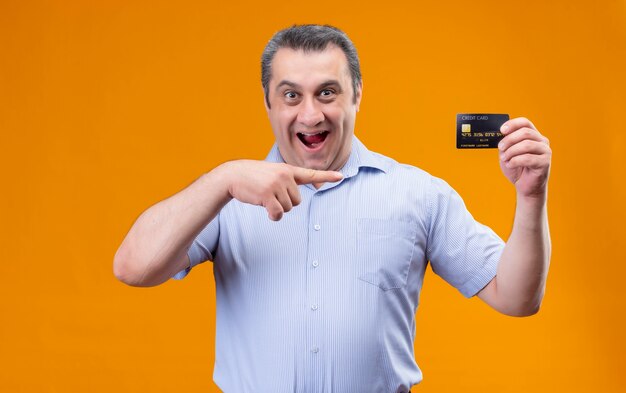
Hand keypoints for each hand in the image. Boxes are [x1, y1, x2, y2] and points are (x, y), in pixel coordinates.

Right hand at [219, 160, 342, 220]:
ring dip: (277, 208)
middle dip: (285, 202)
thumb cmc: (253, 177)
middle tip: (270, 194)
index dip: (327, 176)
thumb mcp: (272, 174)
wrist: (232, 175)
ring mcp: (276, 185)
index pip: (311, 174)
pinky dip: (272, 215)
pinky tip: (263, 207)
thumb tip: (293, 201)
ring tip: (264, 196)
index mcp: (288, 170)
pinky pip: (278, 214)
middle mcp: (285, 176)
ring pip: (288, 208)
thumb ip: (286, 182)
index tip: (340, 176)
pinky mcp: (268, 195)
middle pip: (297, 201)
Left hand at [498, 117, 551, 198]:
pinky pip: (528, 158)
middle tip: (500, 148)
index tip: (502, 130)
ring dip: (511, 152)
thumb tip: (500, 135)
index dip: (513, 124)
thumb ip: (506, 143)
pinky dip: (515, 161)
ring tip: (505, 159)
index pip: (525, 123)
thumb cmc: (517, 169)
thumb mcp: (507, 153)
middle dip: (509, 140)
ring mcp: (545, 151)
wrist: (525, 187)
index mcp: (533, 136)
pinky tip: (510, 165)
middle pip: (525, 132)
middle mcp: (542, 141)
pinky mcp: (545, 162)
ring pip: (526, 145)